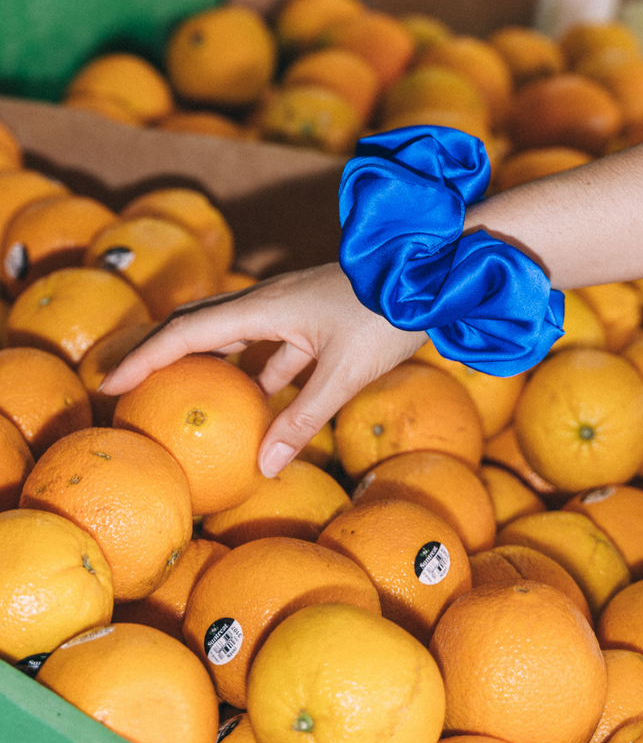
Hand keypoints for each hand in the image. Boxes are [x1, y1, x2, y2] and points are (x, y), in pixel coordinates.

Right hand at [101, 262, 426, 476]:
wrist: (430, 277)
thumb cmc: (386, 315)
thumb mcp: (344, 372)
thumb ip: (303, 417)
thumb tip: (264, 465)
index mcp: (265, 306)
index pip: (189, 331)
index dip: (147, 357)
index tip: (111, 382)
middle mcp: (268, 303)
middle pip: (198, 326)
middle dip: (160, 353)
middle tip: (126, 384)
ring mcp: (289, 311)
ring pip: (232, 338)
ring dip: (205, 365)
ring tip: (181, 398)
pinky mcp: (309, 321)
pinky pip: (268, 352)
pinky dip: (254, 378)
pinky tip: (256, 410)